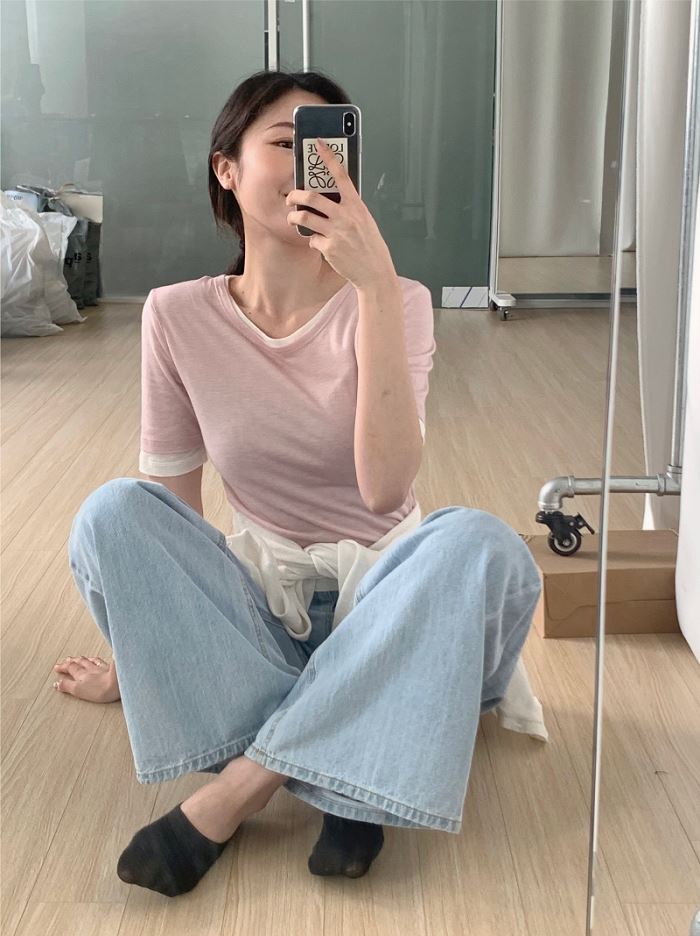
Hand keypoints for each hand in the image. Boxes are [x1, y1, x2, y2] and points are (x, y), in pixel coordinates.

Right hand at [53, 655, 119, 703]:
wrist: (119, 684)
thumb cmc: (101, 689)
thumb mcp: (79, 690)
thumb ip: (67, 686)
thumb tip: (57, 683)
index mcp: (82, 674)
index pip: (70, 668)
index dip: (63, 667)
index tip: (57, 667)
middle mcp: (91, 669)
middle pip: (79, 662)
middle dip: (71, 661)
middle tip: (66, 660)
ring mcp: (102, 668)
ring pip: (90, 661)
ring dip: (83, 659)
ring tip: (79, 657)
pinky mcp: (112, 669)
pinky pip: (102, 661)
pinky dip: (98, 659)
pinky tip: (98, 659)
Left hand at [285, 137, 396, 291]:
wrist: (375, 271)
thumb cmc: (370, 246)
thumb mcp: (364, 221)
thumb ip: (349, 208)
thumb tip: (332, 199)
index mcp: (356, 206)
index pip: (341, 175)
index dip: (328, 157)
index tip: (318, 144)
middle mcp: (346, 216)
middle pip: (312, 196)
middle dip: (295, 195)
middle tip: (290, 197)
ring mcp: (336, 232)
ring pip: (304, 216)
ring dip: (294, 216)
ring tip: (293, 218)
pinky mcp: (329, 248)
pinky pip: (312, 239)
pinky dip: (312, 241)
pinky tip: (319, 245)